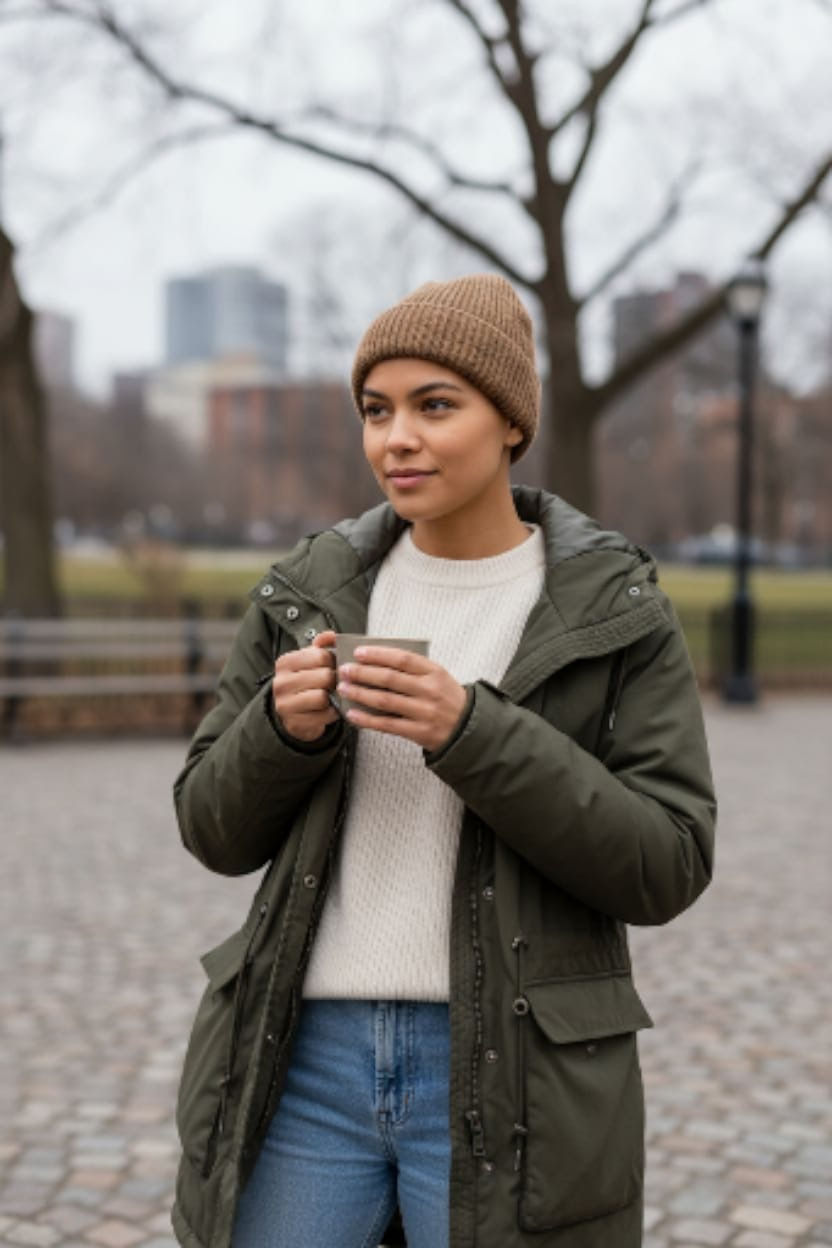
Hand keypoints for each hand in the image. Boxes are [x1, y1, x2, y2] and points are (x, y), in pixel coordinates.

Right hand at [272, 629, 338, 741]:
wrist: (292, 713)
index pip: (321, 656)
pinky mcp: (294, 722)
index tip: (333, 667)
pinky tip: (330, 709)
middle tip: (336, 683)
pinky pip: (324, 715)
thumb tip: (332, 635)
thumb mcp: (310, 661)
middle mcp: (281, 682)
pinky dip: (332, 712)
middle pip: (324, 676)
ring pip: (322, 696)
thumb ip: (322, 646)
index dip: (334, 661)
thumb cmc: (306, 683)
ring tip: (332, 696)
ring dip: (333, 697)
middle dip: (335, 680)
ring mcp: (285, 704)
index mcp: (285, 662)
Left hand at [336, 646, 467, 751]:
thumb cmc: (446, 699)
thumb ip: (413, 669)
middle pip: (390, 678)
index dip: (378, 654)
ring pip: (385, 700)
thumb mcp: (438, 677)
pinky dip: (367, 719)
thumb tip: (376, 660)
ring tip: (344, 688)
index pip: (402, 659)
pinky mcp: (418, 732)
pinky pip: (387, 724)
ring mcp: (424, 712)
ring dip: (360, 694)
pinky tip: (352, 714)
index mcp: (435, 672)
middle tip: (344, 670)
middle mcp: (430, 691)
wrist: (467, 729)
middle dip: (362, 673)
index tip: (359, 653)